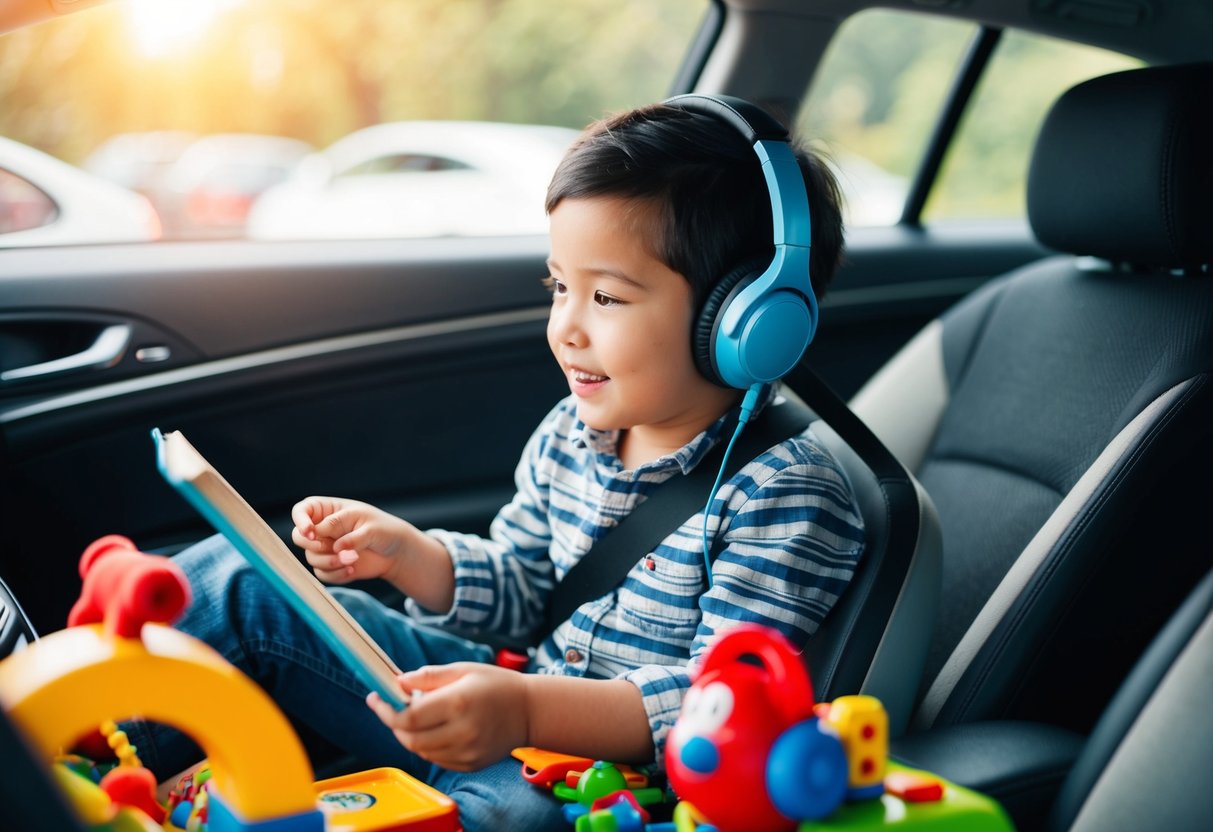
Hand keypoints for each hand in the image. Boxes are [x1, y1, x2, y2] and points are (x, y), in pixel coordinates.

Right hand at [290, 496, 412, 584]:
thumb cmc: (383, 530)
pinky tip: (352, 569)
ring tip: (353, 559)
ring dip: (330, 561)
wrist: (394, 551)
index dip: (301, 521)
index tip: (311, 532)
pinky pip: (322, 574)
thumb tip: (336, 547)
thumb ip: (352, 536)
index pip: (301, 511)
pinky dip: (336, 574)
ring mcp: (324, 548)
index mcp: (328, 510)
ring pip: (311, 557)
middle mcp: (322, 529)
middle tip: (334, 548)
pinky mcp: (330, 566)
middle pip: (299, 537)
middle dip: (314, 545)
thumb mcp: (370, 527)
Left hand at [366, 663, 529, 771]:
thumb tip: (398, 682)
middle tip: (393, 709)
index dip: (386, 710)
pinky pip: (437, 759)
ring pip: (421, 751)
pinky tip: (437, 730)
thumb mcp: (463, 670)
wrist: (530, 711)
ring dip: (411, 736)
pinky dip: (428, 746)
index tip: (375, 699)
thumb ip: (429, 677)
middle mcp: (462, 731)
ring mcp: (467, 752)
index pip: (408, 716)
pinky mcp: (471, 765)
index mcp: (458, 703)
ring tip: (421, 716)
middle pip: (410, 739)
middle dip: (395, 725)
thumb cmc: (496, 685)